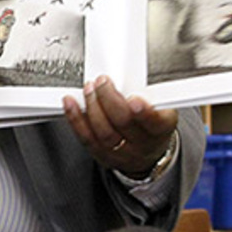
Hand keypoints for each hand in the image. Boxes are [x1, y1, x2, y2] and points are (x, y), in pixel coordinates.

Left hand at [62, 75, 176, 176]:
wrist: (147, 155)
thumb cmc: (152, 126)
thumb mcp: (161, 108)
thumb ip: (147, 94)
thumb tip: (128, 76)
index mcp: (159, 130)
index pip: (153, 122)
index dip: (144, 112)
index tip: (134, 99)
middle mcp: (141, 145)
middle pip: (123, 123)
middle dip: (109, 99)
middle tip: (102, 82)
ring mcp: (120, 153)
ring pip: (103, 132)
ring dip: (92, 106)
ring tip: (89, 89)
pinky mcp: (102, 155)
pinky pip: (86, 138)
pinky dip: (75, 118)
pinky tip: (70, 104)